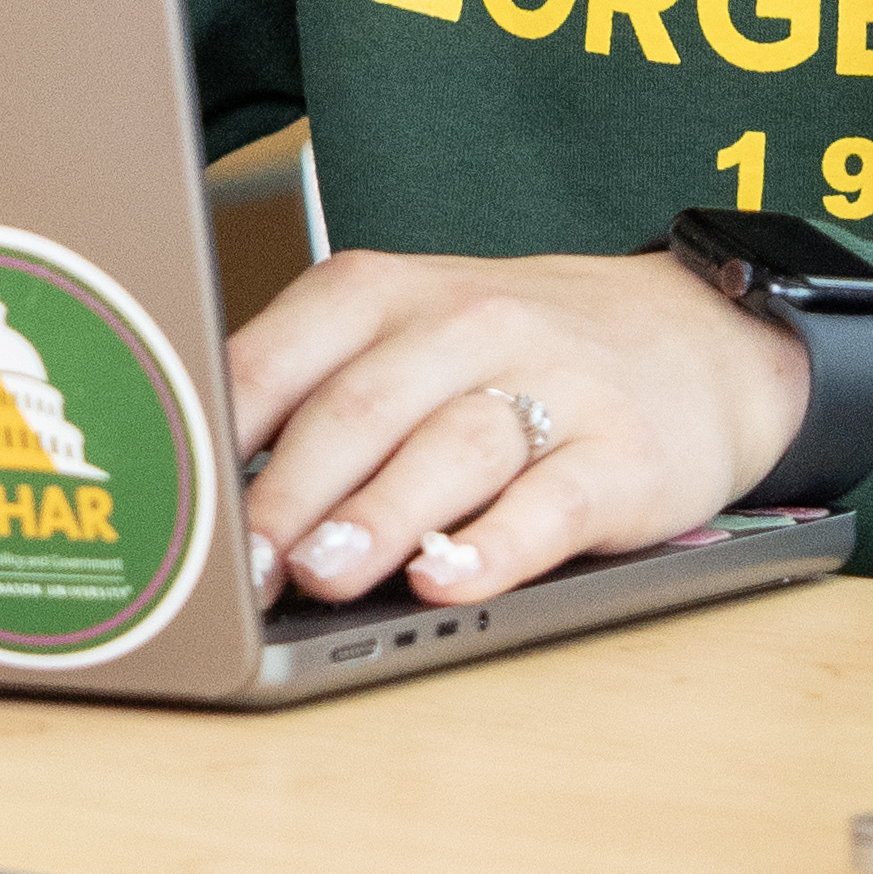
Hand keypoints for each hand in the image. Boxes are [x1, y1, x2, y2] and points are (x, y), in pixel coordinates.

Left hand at [226, 241, 806, 612]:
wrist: (695, 336)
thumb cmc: (512, 354)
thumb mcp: (404, 341)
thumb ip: (309, 399)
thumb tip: (201, 499)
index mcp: (385, 293)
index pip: (281, 355)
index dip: (220, 435)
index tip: (177, 505)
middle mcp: (466, 324)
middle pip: (360, 408)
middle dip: (290, 494)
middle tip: (239, 566)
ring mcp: (551, 385)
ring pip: (451, 449)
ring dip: (380, 517)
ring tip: (326, 576)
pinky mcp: (621, 453)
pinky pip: (550, 502)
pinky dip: (494, 546)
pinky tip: (448, 580)